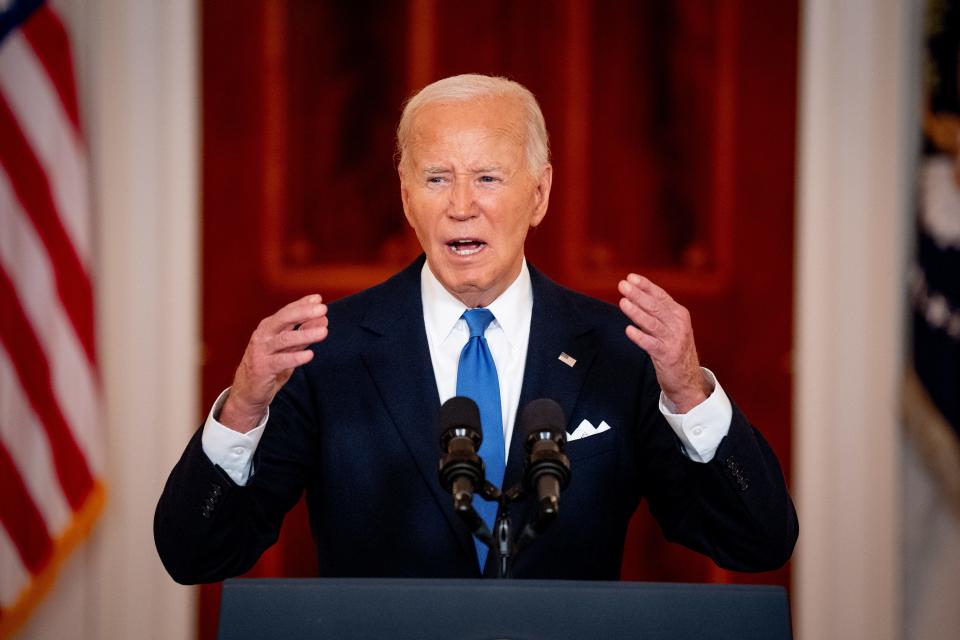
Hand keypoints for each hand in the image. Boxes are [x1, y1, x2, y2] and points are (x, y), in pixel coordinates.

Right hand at [219, 294, 328, 432]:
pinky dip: (296, 357)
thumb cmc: (270, 365)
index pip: (287, 311)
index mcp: (269, 327)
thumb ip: (304, 333)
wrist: (249, 391)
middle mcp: (263, 336)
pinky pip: (281, 361)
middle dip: (303, 312)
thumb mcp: (289, 347)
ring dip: (305, 334)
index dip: (302, 304)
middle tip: (323, 309)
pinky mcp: (262, 368)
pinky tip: (310, 355)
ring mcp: (261, 351)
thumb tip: (323, 319)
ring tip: (324, 331)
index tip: (318, 298)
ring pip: (284, 339)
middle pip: (284, 319)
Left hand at [618, 274, 710, 412]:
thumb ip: (658, 312)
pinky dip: (639, 337)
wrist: (688, 379)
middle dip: (638, 294)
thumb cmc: (674, 349)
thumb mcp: (671, 327)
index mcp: (679, 314)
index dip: (646, 286)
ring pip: (652, 323)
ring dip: (636, 312)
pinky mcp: (667, 355)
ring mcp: (673, 340)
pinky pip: (651, 344)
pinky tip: (629, 330)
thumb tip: (635, 294)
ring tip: (622, 302)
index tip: (631, 277)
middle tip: (622, 285)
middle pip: (655, 306)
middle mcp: (678, 325)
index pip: (661, 296)